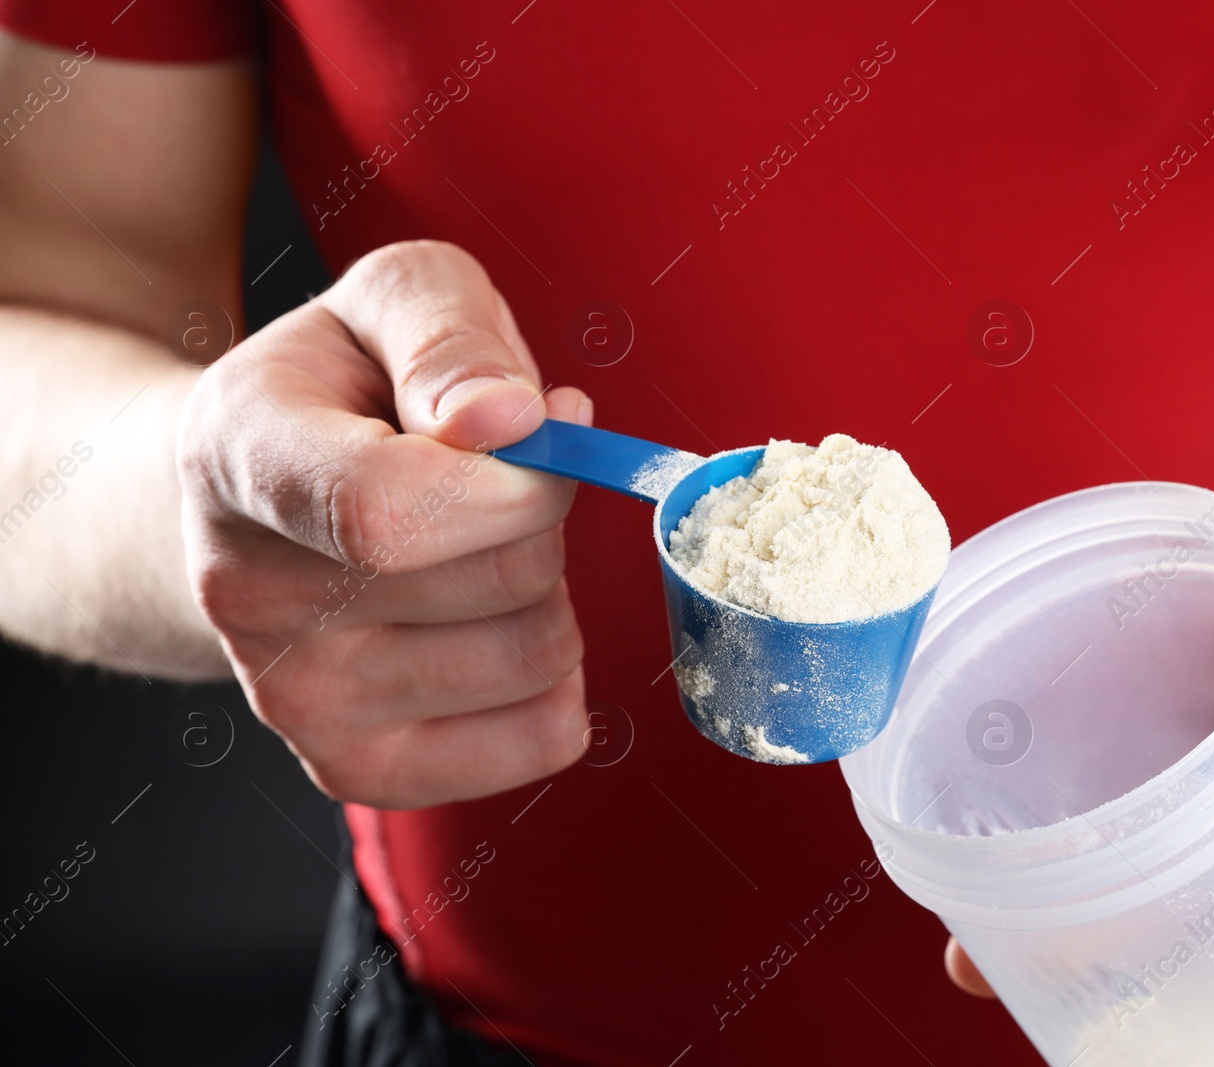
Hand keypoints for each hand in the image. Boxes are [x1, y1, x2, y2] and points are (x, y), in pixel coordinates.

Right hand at [177, 240, 589, 807]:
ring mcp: (293, 698)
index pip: (390, 511)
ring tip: (481, 553)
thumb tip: (514, 420)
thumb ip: (449, 336)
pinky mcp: (354, 767)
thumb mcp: (391, 301)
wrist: (256, 500)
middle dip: (545, 517)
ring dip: (551, 595)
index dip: (515, 484)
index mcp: (242, 455)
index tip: (544, 430)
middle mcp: (246, 593)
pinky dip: (558, 679)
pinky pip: (541, 739)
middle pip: (498, 579)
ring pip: (534, 657)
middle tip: (501, 487)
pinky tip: (496, 626)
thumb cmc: (347, 389)